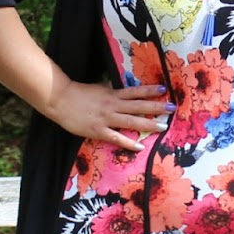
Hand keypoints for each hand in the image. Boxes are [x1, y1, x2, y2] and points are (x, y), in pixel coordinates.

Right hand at [45, 81, 171, 150]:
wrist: (60, 99)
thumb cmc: (77, 93)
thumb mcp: (98, 89)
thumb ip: (110, 92)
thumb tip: (121, 92)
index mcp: (112, 94)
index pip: (135, 92)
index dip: (150, 91)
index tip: (164, 89)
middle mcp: (113, 105)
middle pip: (138, 106)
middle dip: (157, 107)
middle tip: (173, 108)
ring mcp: (106, 118)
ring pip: (131, 121)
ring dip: (149, 124)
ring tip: (163, 126)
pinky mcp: (98, 130)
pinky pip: (116, 138)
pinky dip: (129, 142)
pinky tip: (140, 145)